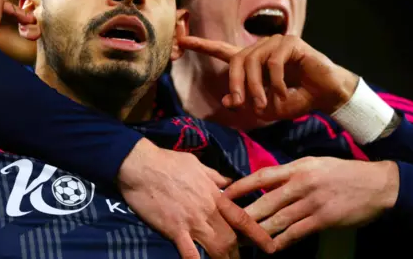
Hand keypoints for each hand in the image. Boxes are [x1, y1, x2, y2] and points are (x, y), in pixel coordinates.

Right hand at [117, 138, 274, 258]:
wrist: (141, 165)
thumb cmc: (168, 162)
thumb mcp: (198, 165)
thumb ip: (215, 177)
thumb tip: (229, 183)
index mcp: (215, 194)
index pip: (243, 218)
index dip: (258, 234)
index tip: (270, 247)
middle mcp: (208, 211)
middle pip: (232, 238)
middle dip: (239, 253)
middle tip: (242, 258)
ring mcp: (192, 222)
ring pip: (216, 248)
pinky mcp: (174, 230)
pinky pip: (189, 253)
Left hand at [179, 35, 357, 119]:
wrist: (326, 95)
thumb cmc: (296, 99)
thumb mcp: (268, 106)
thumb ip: (247, 102)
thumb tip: (226, 100)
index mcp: (252, 61)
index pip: (222, 50)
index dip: (201, 45)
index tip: (181, 40)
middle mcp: (261, 48)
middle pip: (237, 62)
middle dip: (235, 85)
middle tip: (239, 103)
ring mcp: (275, 43)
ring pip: (253, 62)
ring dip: (256, 88)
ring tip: (266, 106)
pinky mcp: (290, 42)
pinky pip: (273, 62)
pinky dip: (275, 83)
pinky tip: (283, 95)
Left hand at [223, 157, 398, 251]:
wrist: (377, 184)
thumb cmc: (342, 173)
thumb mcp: (314, 164)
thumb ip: (290, 174)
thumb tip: (265, 184)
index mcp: (298, 167)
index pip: (262, 176)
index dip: (241, 186)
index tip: (224, 195)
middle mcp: (302, 183)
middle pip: (266, 201)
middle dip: (244, 213)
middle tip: (226, 222)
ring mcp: (313, 202)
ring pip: (278, 220)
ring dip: (258, 231)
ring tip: (242, 239)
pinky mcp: (324, 220)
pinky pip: (296, 233)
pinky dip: (281, 241)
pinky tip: (269, 248)